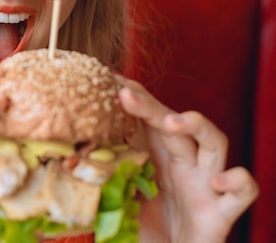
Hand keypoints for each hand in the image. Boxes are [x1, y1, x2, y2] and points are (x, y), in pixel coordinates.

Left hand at [116, 76, 258, 242]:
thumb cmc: (146, 227)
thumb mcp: (119, 196)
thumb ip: (102, 176)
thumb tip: (65, 161)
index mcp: (157, 155)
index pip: (148, 117)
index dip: (133, 98)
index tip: (108, 81)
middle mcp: (184, 162)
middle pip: (175, 122)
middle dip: (151, 106)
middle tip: (125, 95)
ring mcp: (205, 182)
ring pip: (215, 141)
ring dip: (196, 126)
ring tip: (172, 122)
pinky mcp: (222, 211)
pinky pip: (243, 189)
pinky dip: (235, 180)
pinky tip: (215, 181)